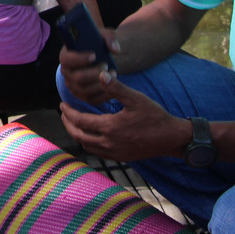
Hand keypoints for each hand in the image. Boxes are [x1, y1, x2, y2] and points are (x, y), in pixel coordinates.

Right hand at [58, 26, 119, 103]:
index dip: (79, 59)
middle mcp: (67, 73)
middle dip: (94, 73)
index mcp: (66, 56)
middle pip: (77, 78)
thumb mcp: (103, 35)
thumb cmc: (98, 44)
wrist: (100, 57)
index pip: (66, 60)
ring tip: (113, 74)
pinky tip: (114, 86)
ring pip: (85, 91)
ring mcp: (73, 86)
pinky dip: (104, 95)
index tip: (93, 55)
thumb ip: (109, 37)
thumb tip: (115, 49)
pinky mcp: (83, 96)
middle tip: (106, 65)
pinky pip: (92, 100)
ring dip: (101, 84)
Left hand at [59, 71, 191, 161]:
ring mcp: (115, 153)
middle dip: (68, 124)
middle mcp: (110, 143)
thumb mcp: (136, 98)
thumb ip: (116, 88)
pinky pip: (98, 153)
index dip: (69, 113)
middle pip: (79, 136)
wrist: (172, 138)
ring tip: (73, 123)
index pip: (80, 121)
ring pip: (87, 146)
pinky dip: (89, 144)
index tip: (62, 104)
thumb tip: (101, 75)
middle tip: (64, 113)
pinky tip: (90, 135)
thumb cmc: (155, 116)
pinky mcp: (121, 158)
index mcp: (110, 127)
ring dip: (77, 135)